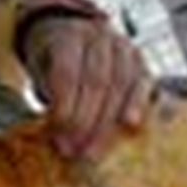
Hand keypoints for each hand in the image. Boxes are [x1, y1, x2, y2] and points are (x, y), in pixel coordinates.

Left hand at [21, 11, 151, 160]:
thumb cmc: (55, 62)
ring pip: (120, 84)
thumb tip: (54, 137)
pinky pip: (143, 83)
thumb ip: (49, 97)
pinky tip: (130, 126)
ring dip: (107, 122)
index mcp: (68, 35)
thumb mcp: (42, 71)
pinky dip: (138, 104)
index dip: (64, 108)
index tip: (57, 137)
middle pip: (96, 81)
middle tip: (74, 151)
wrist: (78, 37)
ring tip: (93, 151)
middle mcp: (99, 36)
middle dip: (84, 122)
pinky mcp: (142, 62)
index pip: (67, 73)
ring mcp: (123, 47)